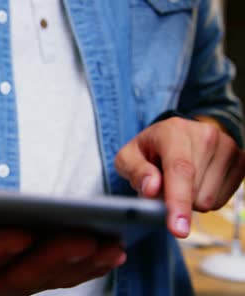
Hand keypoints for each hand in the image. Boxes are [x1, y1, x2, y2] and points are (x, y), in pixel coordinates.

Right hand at [0, 223, 125, 295]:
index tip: (20, 231)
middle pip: (24, 275)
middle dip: (57, 257)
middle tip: (87, 236)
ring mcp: (7, 288)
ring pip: (48, 279)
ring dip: (80, 263)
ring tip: (112, 243)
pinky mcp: (21, 282)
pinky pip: (57, 278)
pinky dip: (84, 268)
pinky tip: (111, 251)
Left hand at [115, 117, 244, 237]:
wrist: (175, 136)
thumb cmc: (148, 150)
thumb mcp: (128, 158)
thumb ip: (135, 172)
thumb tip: (152, 189)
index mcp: (174, 131)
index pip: (180, 170)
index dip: (178, 201)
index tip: (178, 230)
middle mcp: (205, 135)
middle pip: (195, 192)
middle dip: (175, 199)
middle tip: (163, 182)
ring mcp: (227, 147)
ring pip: (209, 200)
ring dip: (189, 199)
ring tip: (180, 180)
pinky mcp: (240, 161)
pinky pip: (221, 201)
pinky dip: (204, 198)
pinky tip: (196, 181)